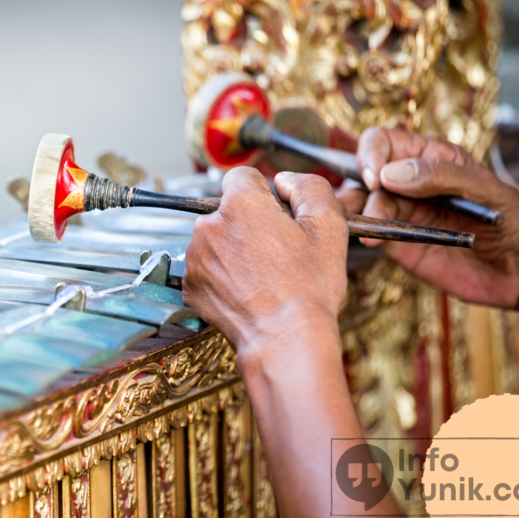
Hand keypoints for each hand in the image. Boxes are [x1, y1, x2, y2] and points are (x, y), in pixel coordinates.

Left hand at [183, 168, 347, 360]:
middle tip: (276, 252)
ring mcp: (195, 258)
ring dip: (233, 249)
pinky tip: (247, 291)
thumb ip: (308, 187)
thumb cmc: (308, 287)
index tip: (277, 216)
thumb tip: (285, 180)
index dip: (265, 194)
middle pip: (228, 210)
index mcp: (240, 205)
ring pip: (216, 239)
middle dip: (249, 223)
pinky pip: (207, 268)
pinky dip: (222, 275)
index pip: (243, 177)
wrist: (284, 340)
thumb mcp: (328, 226)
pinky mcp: (190, 285)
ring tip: (263, 276)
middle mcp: (208, 226)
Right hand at [340, 127, 518, 338]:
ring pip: (359, 203)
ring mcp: (401, 214)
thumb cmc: (517, 223)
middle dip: (358, 185)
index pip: (383, 142)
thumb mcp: (487, 190)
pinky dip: (363, 233)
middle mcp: (409, 183)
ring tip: (362, 223)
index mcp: (430, 158)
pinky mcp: (398, 244)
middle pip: (363, 173)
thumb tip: (390, 174)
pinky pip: (370, 233)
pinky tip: (370, 239)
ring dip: (352, 210)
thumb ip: (441, 176)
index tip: (377, 177)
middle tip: (368, 202)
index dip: (372, 154)